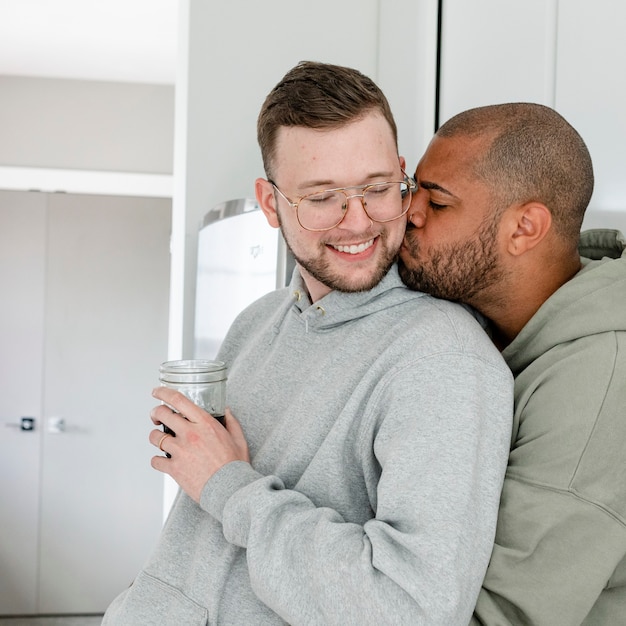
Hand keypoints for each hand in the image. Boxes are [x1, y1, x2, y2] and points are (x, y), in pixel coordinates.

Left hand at [149, 386, 249, 502]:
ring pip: (155, 437)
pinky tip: (164, 461)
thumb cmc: (234, 465)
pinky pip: (155, 460)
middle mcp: (190, 434)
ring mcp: (180, 451)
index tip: (157, 392)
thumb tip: (226, 411)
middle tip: (156, 417)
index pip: (178, 400)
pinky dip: (157, 460)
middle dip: (155, 413)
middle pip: (161, 414)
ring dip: (156, 437)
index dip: (163, 392)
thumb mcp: (238, 439)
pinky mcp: (174, 468)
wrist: (230, 489)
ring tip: (162, 441)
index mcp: (204, 423)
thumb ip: (231, 422)